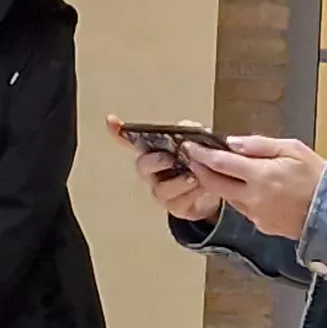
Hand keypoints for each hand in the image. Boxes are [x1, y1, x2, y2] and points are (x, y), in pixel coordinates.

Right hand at [112, 117, 226, 223]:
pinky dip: (192, 194)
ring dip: (179, 182)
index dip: (119, 132)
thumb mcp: (199, 144)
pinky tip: (202, 188)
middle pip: (142, 166)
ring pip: (161, 189)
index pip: (133, 141)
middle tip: (170, 159)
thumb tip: (188, 126)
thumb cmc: (199, 165)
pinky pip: (178, 202)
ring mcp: (161, 191)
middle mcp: (152, 172)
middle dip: (156, 161)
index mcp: (155, 152)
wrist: (215, 192)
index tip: (111, 121)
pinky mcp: (174, 207)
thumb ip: (192, 133)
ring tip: (195, 177)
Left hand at [182, 133, 326, 238]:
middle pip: (215, 185)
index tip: (190, 147)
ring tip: (226, 170)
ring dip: (223, 184)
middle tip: (194, 159)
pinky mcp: (262, 226)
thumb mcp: (293, 149)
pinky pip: (244, 208)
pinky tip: (252, 188)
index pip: (221, 164)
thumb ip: (259, 145)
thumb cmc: (318, 176)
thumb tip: (232, 142)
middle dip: (201, 171)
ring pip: (229, 197)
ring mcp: (256, 215)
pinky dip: (241, 196)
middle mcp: (254, 198)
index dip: (201, 155)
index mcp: (261, 176)